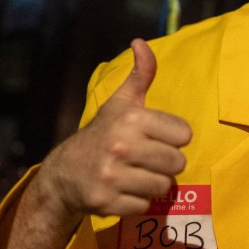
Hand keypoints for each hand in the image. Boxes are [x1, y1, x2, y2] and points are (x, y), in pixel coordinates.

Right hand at [37, 39, 192, 221]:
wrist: (65, 174)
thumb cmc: (103, 133)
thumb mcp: (121, 102)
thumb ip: (140, 74)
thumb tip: (141, 42)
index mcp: (130, 119)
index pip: (184, 134)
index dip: (173, 138)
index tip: (156, 137)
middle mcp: (121, 146)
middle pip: (177, 163)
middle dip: (166, 163)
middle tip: (147, 159)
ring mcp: (112, 176)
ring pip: (164, 186)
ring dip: (153, 183)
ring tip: (136, 174)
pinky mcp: (107, 202)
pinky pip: (146, 206)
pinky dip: (138, 201)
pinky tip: (124, 190)